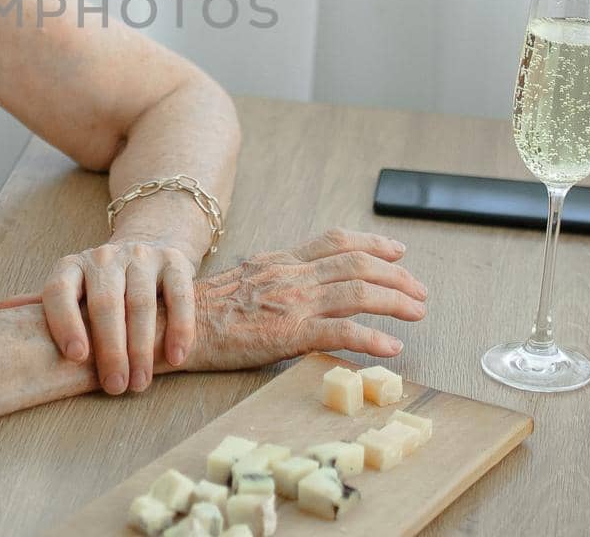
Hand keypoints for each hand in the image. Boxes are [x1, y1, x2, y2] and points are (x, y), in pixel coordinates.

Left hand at [0, 240, 196, 395]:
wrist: (148, 247)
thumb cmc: (100, 287)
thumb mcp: (71, 293)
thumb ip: (43, 306)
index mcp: (70, 267)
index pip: (59, 291)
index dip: (65, 323)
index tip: (75, 357)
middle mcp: (103, 257)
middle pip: (105, 303)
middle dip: (111, 348)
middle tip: (116, 388)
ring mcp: (140, 257)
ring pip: (142, 302)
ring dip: (142, 347)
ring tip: (140, 383)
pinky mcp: (174, 261)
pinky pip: (179, 295)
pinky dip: (180, 327)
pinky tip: (176, 358)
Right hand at [184, 228, 427, 370]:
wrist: (170, 325)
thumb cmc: (198, 311)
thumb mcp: (242, 281)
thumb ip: (273, 279)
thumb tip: (298, 286)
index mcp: (279, 261)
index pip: (335, 241)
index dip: (373, 242)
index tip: (398, 251)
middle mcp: (290, 275)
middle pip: (356, 262)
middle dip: (397, 275)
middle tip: (419, 291)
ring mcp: (290, 302)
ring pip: (357, 291)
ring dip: (395, 300)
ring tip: (417, 312)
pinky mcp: (286, 333)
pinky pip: (340, 332)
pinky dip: (372, 338)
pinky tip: (391, 347)